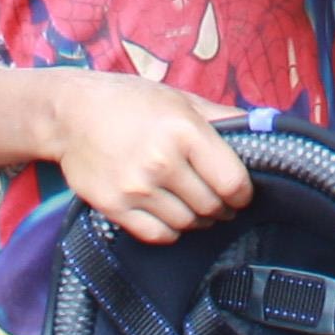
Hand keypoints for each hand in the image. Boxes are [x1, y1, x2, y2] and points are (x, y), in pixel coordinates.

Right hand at [42, 72, 251, 248]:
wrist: (70, 114)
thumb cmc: (130, 102)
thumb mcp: (180, 99)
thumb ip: (222, 118)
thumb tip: (264, 128)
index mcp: (184, 131)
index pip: (233, 181)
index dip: (244, 194)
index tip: (241, 193)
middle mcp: (162, 161)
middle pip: (212, 206)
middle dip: (223, 207)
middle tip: (220, 201)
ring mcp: (136, 187)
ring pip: (187, 223)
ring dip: (198, 220)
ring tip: (196, 207)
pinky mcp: (115, 207)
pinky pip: (158, 235)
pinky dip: (172, 231)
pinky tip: (172, 216)